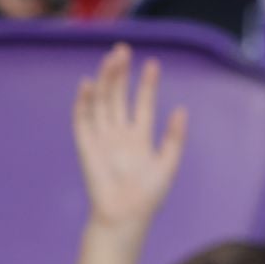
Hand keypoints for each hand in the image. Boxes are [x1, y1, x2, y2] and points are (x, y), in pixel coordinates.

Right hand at [67, 45, 188, 263]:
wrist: (126, 214)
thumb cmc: (149, 194)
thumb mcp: (169, 163)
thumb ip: (175, 137)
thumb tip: (182, 109)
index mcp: (140, 135)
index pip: (142, 102)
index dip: (147, 83)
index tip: (153, 63)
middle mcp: (119, 132)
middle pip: (118, 95)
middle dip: (121, 72)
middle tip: (124, 49)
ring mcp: (101, 136)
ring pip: (101, 101)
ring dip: (105, 79)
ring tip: (112, 59)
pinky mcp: (86, 144)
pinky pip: (82, 118)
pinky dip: (84, 101)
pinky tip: (89, 83)